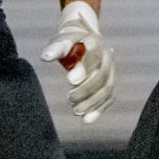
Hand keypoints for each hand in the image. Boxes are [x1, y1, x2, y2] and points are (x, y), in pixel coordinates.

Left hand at [40, 0, 116, 121]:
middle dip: (86, 89)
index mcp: (96, 42)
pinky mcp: (110, 81)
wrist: (84, 39)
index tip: (70, 80)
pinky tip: (87, 119)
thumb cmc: (70, 40)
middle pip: (102, 75)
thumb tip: (46, 57)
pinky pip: (109, 97)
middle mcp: (107, 56)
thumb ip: (56, 47)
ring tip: (76, 111)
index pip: (94, 55)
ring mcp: (111, 70)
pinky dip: (99, 109)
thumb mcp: (62, 39)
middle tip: (69, 98)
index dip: (84, 68)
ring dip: (92, 102)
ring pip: (107, 88)